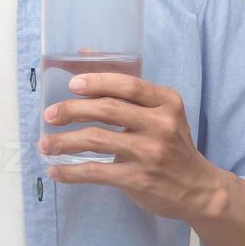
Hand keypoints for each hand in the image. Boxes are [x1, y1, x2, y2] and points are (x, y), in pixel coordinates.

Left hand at [38, 71, 224, 222]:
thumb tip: (82, 56)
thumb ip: (127, 90)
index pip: (128, 85)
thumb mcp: (161, 113)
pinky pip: (97, 171)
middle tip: (49, 115)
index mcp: (166, 103)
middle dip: (72, 110)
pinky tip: (56, 170)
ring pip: (97, 140)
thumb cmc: (171, 144)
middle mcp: (161, 125)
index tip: (72, 84)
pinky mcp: (139, 179)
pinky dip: (72, 171)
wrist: (200, 190)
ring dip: (64, 142)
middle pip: (107, 110)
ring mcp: (150, 153)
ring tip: (45, 145)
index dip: (97, 82)